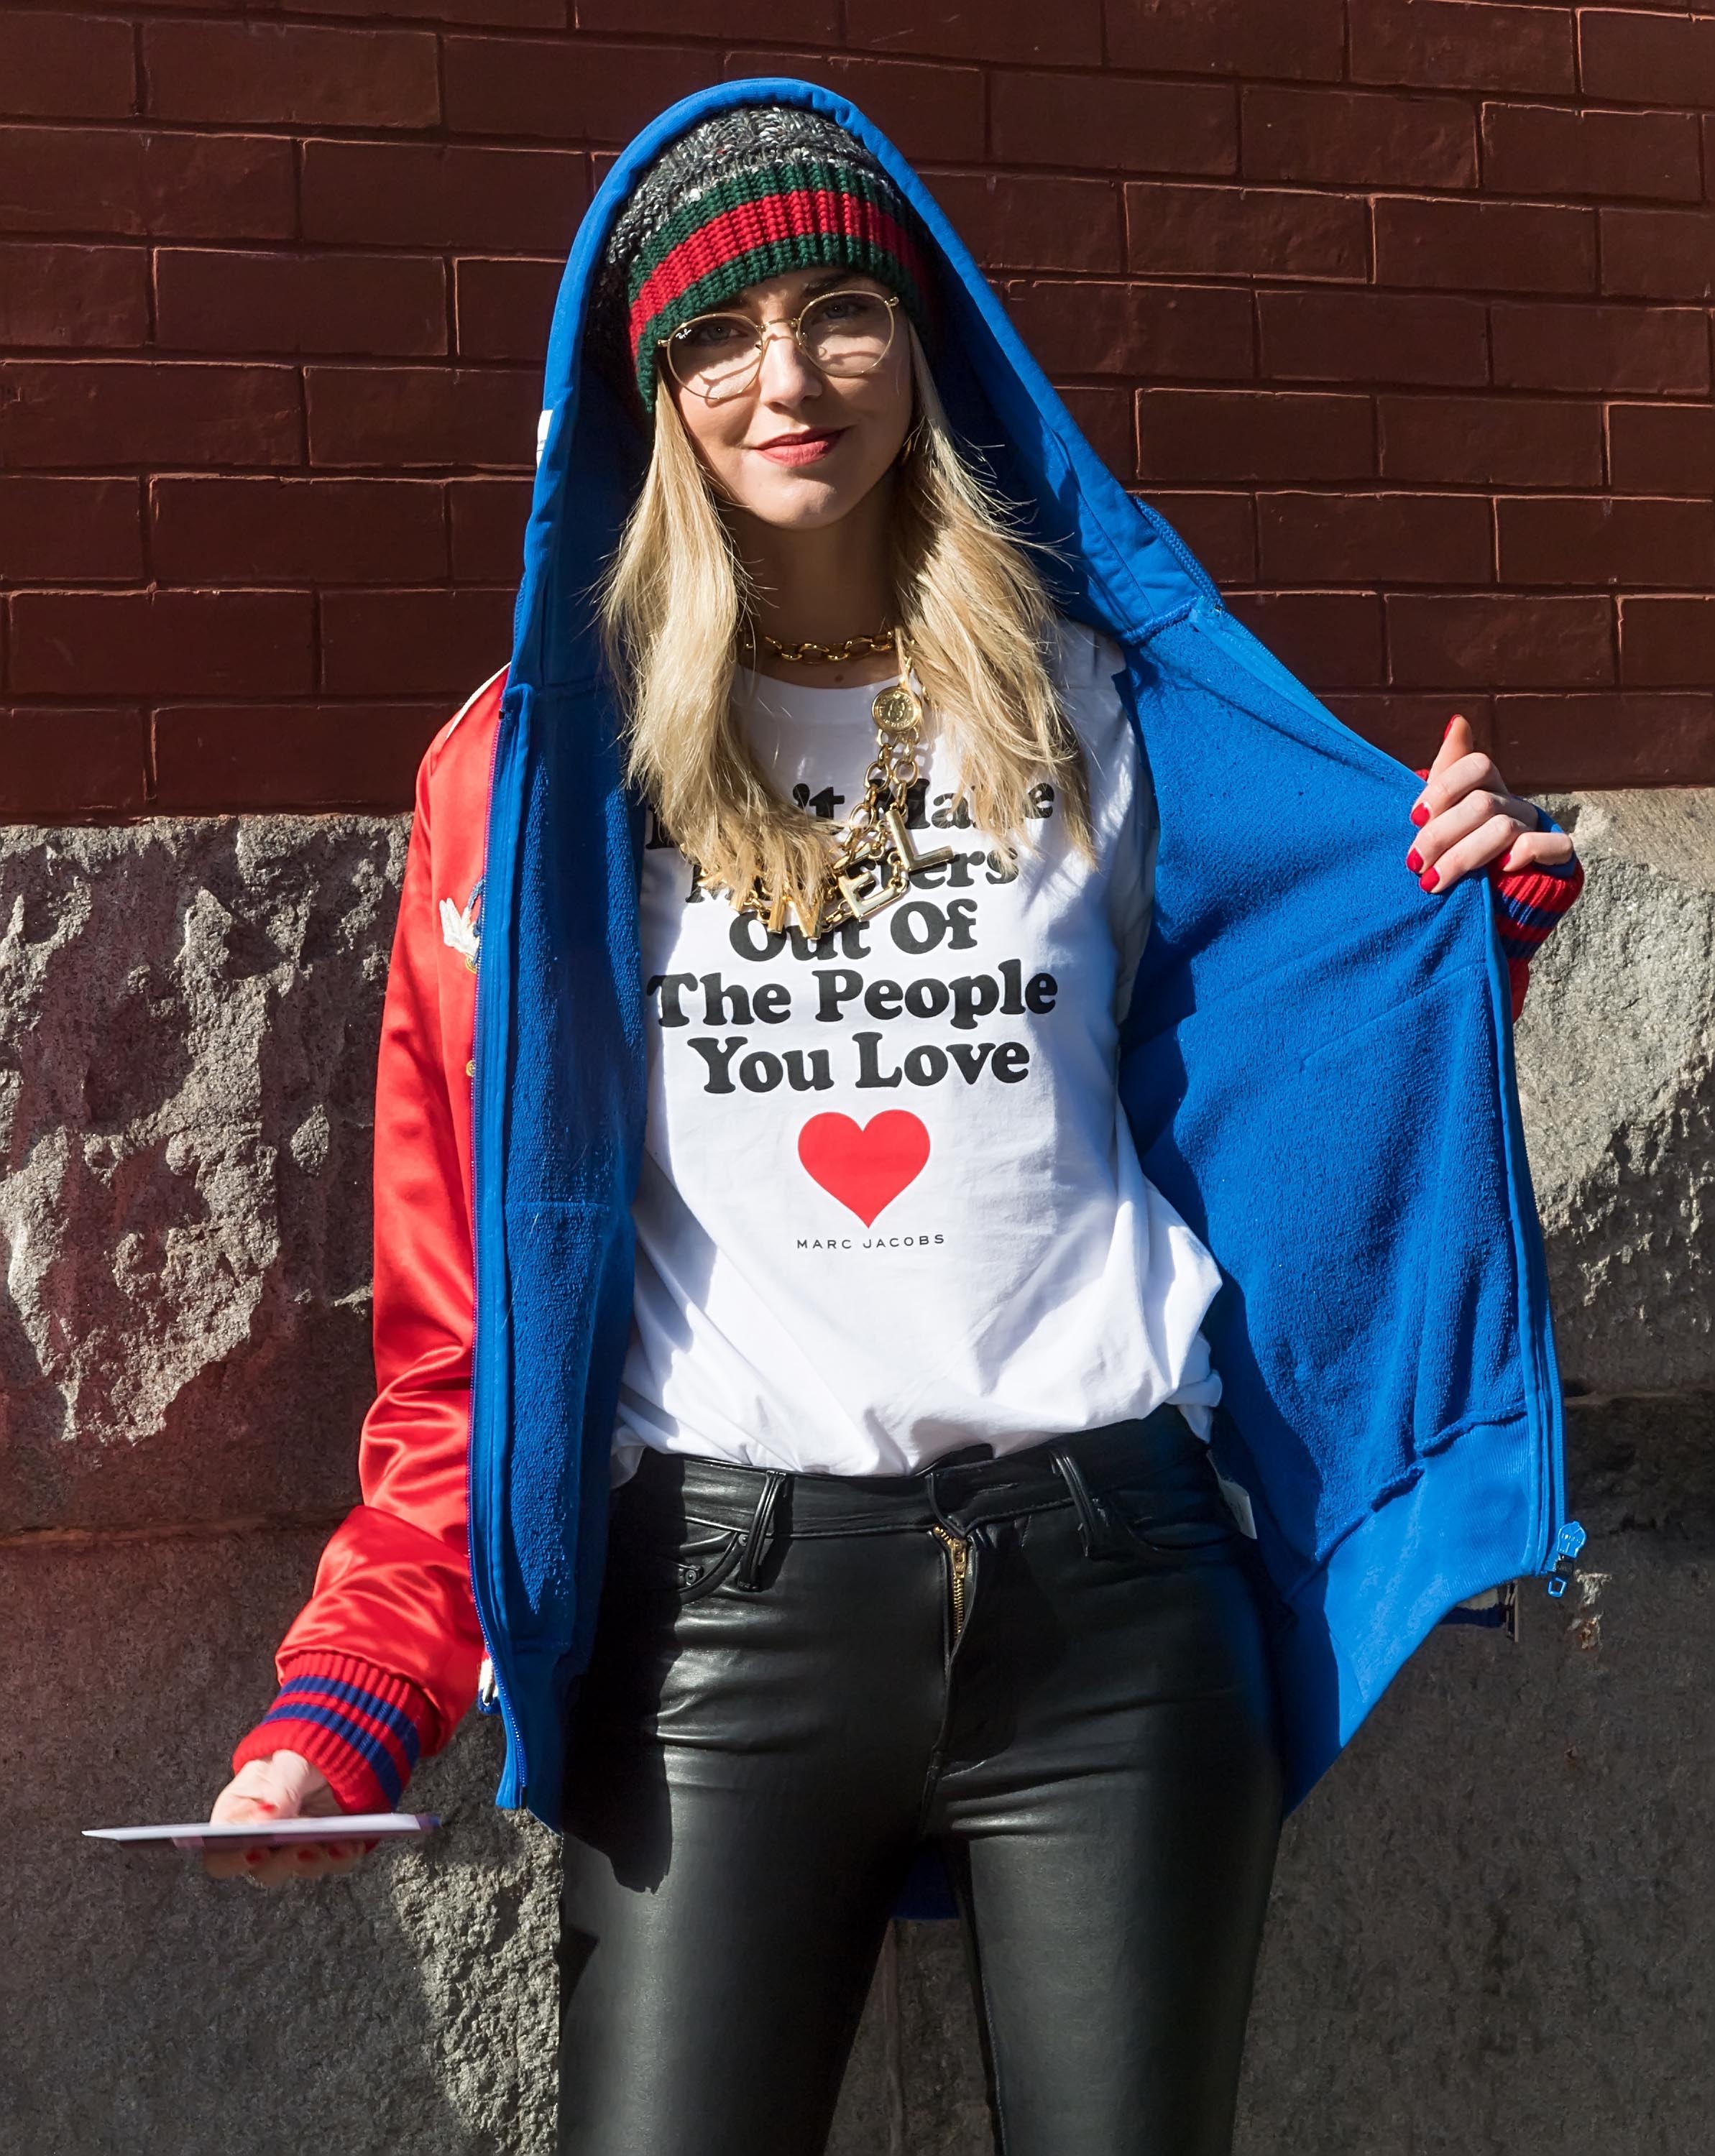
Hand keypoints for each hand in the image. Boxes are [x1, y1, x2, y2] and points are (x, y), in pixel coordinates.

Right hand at [203, 1751, 373, 1887]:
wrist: (336, 1745)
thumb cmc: (297, 1751)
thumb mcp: (286, 1762)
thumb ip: (277, 1791)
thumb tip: (263, 1822)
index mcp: (238, 1816)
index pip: (220, 1851)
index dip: (232, 1858)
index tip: (256, 1850)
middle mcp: (263, 1838)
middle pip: (262, 1869)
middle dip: (284, 1863)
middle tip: (303, 1848)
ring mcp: (295, 1845)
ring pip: (300, 1869)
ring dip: (317, 1861)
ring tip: (335, 1844)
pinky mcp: (326, 1845)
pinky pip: (333, 1861)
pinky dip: (343, 1856)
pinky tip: (352, 1842)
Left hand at [1407, 715, 1574, 891]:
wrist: (1489, 900)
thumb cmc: (1454, 851)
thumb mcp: (1439, 816)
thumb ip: (1444, 774)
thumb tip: (1457, 720)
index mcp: (1486, 786)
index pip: (1476, 765)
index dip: (1443, 789)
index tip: (1414, 818)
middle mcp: (1512, 802)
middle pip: (1481, 804)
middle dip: (1440, 835)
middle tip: (1415, 864)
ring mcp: (1536, 827)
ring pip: (1503, 829)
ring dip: (1462, 857)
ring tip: (1432, 882)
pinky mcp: (1557, 855)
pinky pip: (1551, 845)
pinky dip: (1523, 854)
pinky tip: (1500, 870)